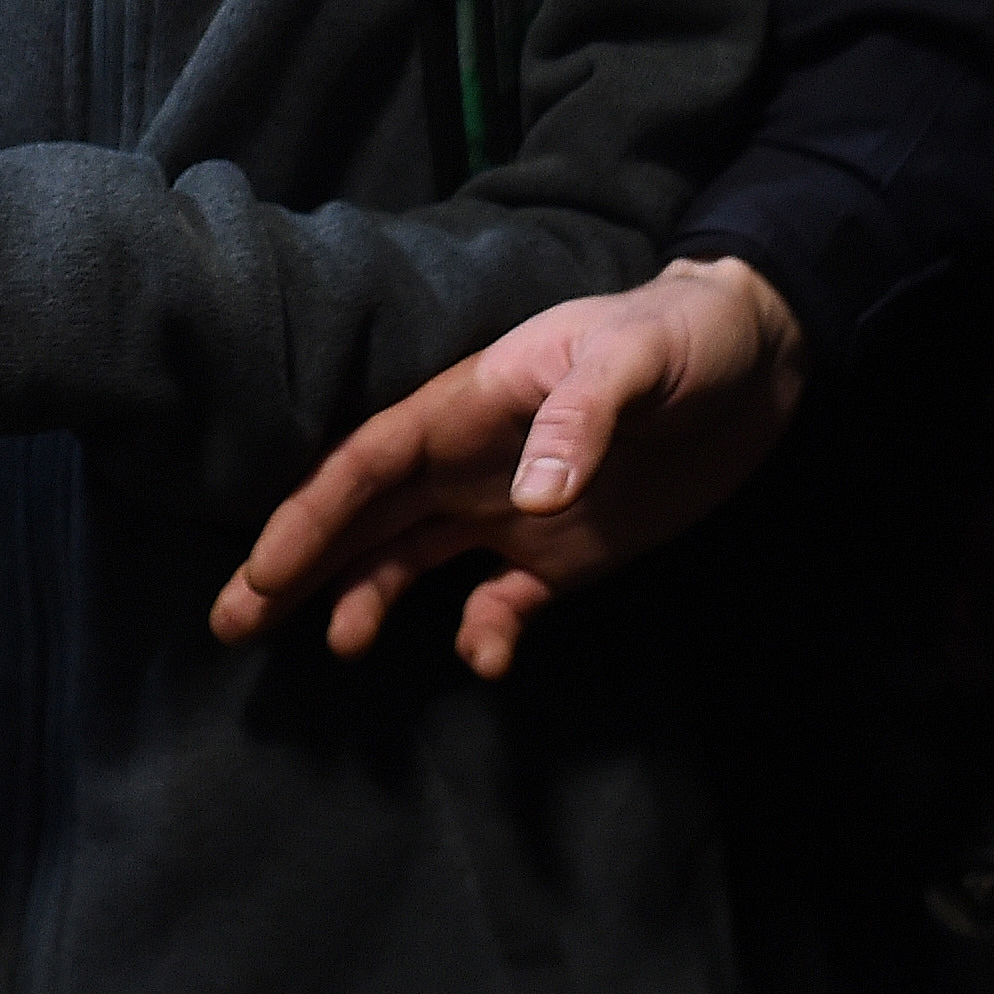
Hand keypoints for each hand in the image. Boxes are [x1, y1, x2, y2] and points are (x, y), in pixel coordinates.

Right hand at [211, 258, 807, 677]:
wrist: (758, 356)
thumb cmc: (682, 335)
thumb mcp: (633, 358)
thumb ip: (580, 418)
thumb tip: (532, 501)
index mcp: (467, 406)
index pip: (367, 466)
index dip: (309, 516)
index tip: (262, 571)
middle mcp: (471, 463)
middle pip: (363, 520)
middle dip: (296, 567)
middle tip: (235, 625)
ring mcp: (512, 511)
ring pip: (409, 561)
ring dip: (364, 600)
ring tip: (337, 646)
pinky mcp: (562, 555)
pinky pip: (499, 602)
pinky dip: (481, 633)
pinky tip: (481, 658)